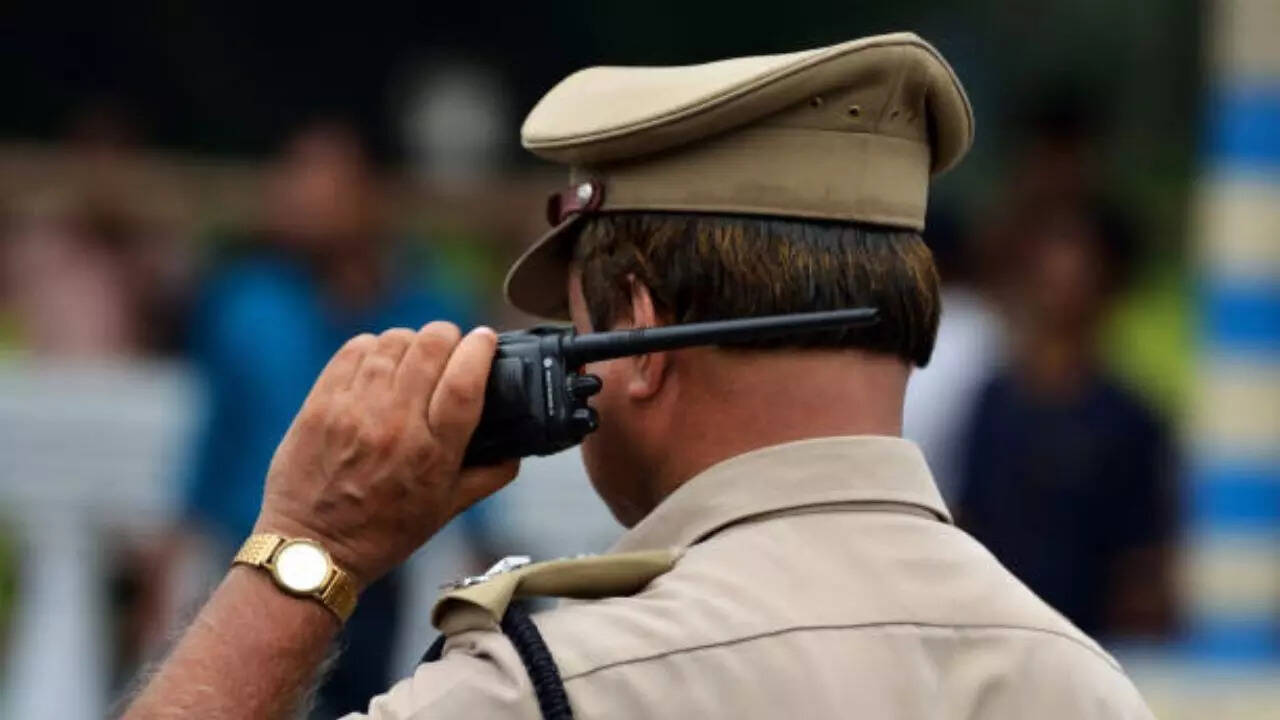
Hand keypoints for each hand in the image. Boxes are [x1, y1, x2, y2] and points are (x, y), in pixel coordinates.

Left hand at [253, 322, 518, 587]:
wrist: (312, 548)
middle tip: (451, 346)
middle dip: (449, 336)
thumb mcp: (446, 511)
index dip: (480, 349)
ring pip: (393, 342)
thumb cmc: (382, 533)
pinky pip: (355, 350)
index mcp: (432, 453)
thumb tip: (517, 450)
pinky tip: (380, 362)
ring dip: (412, 341)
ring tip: (414, 356)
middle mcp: (395, 425)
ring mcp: (353, 410)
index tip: (486, 340)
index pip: (465, 380)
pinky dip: (375, 347)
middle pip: (430, 347)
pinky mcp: (321, 403)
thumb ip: (489, 477)